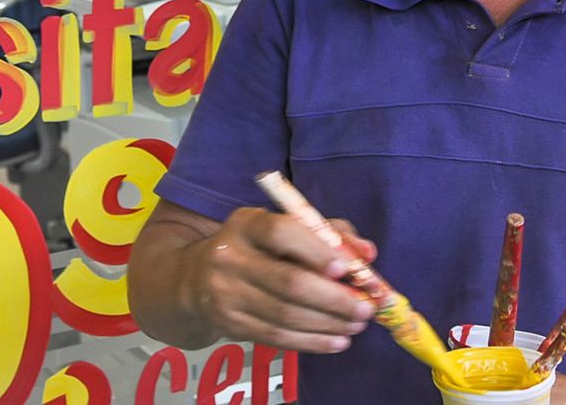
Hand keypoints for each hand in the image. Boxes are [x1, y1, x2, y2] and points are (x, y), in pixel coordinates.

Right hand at [188, 206, 378, 354]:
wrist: (197, 279)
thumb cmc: (256, 249)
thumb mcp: (282, 229)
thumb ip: (327, 234)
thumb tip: (367, 252)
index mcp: (246, 224)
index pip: (281, 232)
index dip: (316, 251)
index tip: (347, 269)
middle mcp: (230, 256)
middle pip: (288, 282)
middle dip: (334, 299)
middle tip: (365, 308)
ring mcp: (226, 293)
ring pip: (286, 315)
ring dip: (328, 324)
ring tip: (355, 326)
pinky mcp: (230, 324)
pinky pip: (277, 337)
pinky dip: (312, 342)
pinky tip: (336, 341)